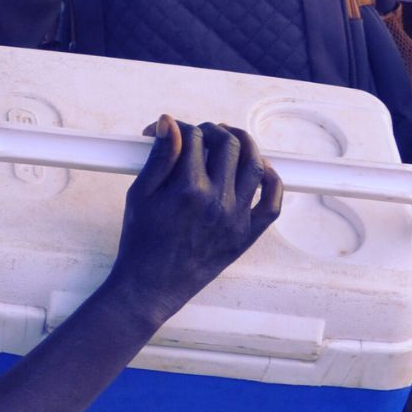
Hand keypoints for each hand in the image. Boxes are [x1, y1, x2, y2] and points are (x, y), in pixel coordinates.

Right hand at [107, 116, 283, 322]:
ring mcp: (236, 218)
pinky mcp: (246, 235)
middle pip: (228, 144)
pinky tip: (261, 169)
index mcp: (187, 188)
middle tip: (201, 134)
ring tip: (231, 139)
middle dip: (212, 130)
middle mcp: (217, 200)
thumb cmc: (140, 243)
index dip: (180, 126)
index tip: (171, 130)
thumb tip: (169, 123)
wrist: (150, 287)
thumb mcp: (140, 194)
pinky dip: (272, 181)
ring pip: (254, 165)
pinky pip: (272, 203)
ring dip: (245, 144)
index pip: (194, 137)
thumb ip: (159, 156)